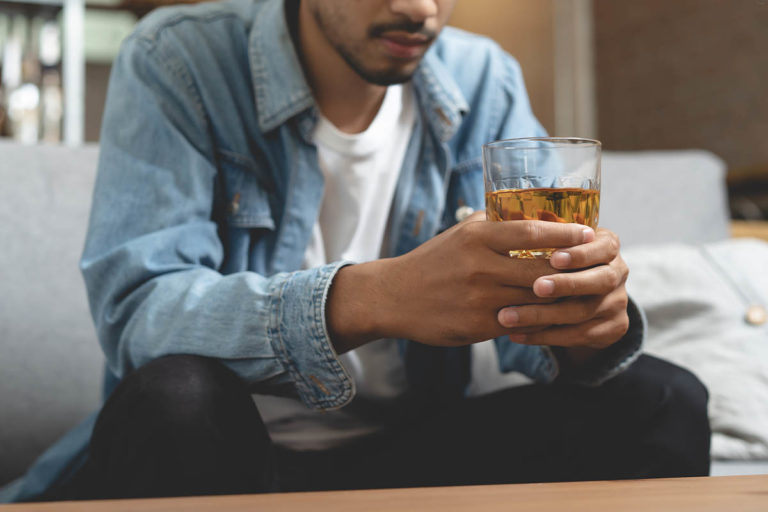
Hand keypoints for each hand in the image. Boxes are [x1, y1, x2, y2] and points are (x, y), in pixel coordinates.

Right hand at [326, 217, 594, 352]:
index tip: (589, 234)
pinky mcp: (477, 325)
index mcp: (476, 238)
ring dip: (560, 298)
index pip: (531, 232)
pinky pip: (518, 323)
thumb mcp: (460, 235)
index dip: (565, 234)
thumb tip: (534, 216)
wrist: (394, 296)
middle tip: (598, 266)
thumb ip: (494, 226)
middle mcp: (479, 267)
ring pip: (534, 299)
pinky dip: (537, 320)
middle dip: (573, 269)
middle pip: (540, 269)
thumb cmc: (432, 261)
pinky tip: (553, 317)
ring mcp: (479, 299)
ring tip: (584, 292)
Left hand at [496, 228, 629, 349]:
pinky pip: (577, 336)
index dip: (581, 253)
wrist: (576, 296)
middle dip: (566, 284)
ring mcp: (618, 303)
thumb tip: (499, 218)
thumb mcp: (551, 241)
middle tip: (536, 287)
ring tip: (507, 316)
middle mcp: (618, 273)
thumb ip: (537, 232)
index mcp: (607, 245)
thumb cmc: (553, 259)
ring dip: (542, 315)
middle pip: (600, 280)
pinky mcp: (612, 329)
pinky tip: (516, 335)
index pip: (603, 246)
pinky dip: (543, 336)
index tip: (554, 257)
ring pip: (582, 313)